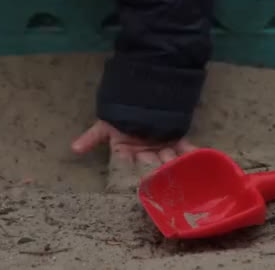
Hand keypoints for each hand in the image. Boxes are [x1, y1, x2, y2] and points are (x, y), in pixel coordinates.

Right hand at [72, 120, 197, 191]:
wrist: (138, 92)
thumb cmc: (120, 111)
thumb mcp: (105, 124)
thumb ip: (92, 137)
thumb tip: (73, 148)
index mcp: (127, 152)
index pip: (130, 166)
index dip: (136, 173)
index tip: (142, 181)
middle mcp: (144, 153)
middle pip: (152, 165)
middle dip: (158, 170)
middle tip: (165, 176)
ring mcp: (161, 147)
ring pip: (169, 158)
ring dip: (176, 164)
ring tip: (182, 169)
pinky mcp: (175, 138)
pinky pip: (185, 147)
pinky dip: (192, 152)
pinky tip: (200, 155)